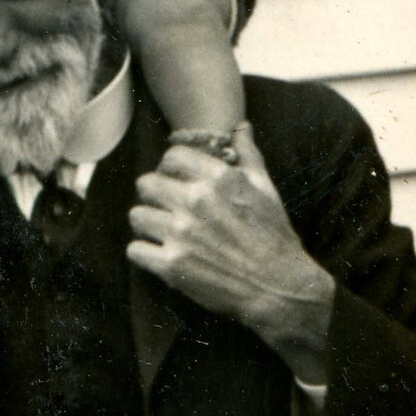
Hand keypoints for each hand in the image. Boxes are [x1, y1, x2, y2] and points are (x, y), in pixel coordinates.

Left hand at [127, 124, 334, 379]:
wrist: (280, 288)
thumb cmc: (274, 236)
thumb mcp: (266, 189)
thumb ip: (248, 154)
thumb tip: (241, 127)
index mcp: (219, 178)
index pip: (171, 157)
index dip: (171, 168)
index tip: (177, 180)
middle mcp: (196, 201)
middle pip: (146, 184)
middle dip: (155, 194)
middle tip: (167, 207)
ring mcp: (181, 234)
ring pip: (137, 215)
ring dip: (148, 223)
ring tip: (163, 231)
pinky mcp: (172, 266)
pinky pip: (135, 250)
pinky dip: (145, 253)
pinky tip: (160, 254)